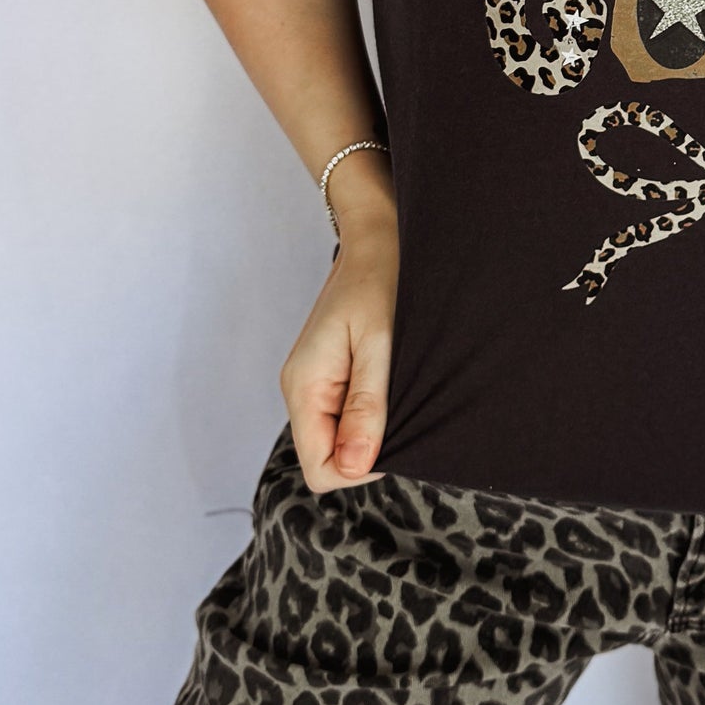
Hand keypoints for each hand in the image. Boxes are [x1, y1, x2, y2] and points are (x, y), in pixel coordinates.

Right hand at [280, 173, 397, 492]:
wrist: (377, 236)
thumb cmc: (381, 282)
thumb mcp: (381, 345)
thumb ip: (367, 406)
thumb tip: (355, 466)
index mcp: (304, 387)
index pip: (319, 469)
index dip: (359, 468)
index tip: (396, 435)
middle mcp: (301, 389)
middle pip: (327, 457)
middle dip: (367, 448)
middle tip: (403, 408)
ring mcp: (314, 381)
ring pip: (338, 437)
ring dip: (372, 428)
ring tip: (401, 391)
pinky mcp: (329, 372)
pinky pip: (345, 413)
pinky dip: (372, 409)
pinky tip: (392, 382)